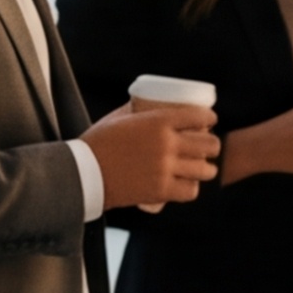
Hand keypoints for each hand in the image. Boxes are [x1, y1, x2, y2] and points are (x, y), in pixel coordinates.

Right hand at [85, 97, 217, 211]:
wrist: (80, 173)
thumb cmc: (96, 143)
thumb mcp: (119, 118)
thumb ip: (137, 111)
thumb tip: (146, 102)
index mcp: (159, 121)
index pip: (200, 116)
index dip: (210, 119)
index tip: (210, 122)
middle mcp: (167, 144)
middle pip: (210, 144)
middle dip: (212, 146)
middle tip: (207, 148)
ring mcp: (165, 168)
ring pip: (206, 169)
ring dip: (206, 169)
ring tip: (201, 169)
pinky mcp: (160, 190)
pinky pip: (191, 191)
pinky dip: (191, 188)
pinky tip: (187, 185)